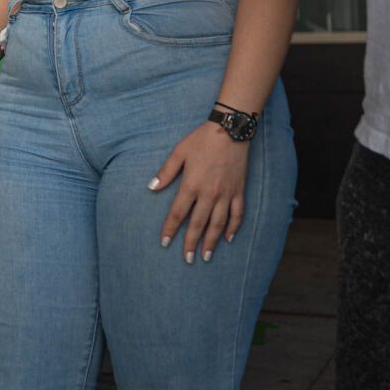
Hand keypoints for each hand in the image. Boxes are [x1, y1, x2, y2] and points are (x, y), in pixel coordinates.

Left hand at [149, 119, 249, 263]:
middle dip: (191, 243)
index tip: (165, 243)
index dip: (171, 229)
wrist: (230, 130)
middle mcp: (209, 193)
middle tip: (187, 259)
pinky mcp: (239, 190)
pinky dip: (234, 227)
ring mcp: (226, 194)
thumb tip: (151, 187)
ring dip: (212, 241)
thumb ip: (166, 172)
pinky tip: (229, 238)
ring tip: (206, 256)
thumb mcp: (179, 152)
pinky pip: (238, 213)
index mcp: (192, 185)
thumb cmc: (201, 139)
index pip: (178, 213)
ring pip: (218, 223)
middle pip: (199, 224)